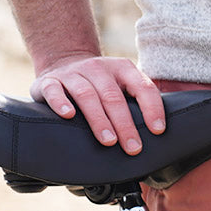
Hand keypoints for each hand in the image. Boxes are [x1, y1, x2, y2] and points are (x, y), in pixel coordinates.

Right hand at [31, 54, 165, 155]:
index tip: (158, 130)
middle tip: (132, 147)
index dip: (152, 108)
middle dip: (125, 124)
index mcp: (123, 69)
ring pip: (87, 95)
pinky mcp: (50, 81)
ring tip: (108, 141)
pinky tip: (69, 115)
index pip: (143, 88)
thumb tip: (160, 133)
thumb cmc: (101, 85)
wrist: (63, 62)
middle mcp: (98, 69)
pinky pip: (55, 91)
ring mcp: (73, 74)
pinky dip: (61, 102)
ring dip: (99, 120)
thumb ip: (139, 102)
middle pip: (113, 97)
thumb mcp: (123, 86)